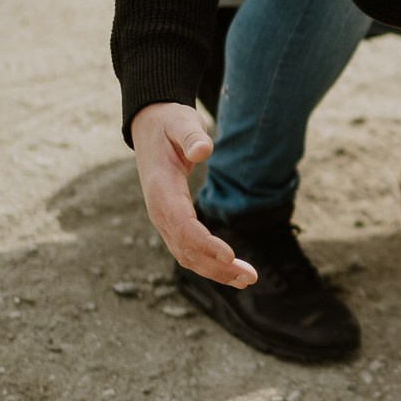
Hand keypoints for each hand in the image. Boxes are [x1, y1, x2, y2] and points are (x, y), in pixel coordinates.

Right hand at [130, 102, 256, 286]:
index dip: (204, 242)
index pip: (181, 224)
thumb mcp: (180, 121)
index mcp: (160, 188)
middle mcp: (159, 210)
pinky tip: (231, 270)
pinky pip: (188, 249)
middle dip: (217, 266)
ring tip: (247, 279)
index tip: (230, 255)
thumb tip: (203, 150)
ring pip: (186, 255)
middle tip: (251, 276)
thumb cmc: (169, 123)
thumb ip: (192, 136)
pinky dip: (209, 263)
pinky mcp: (172, 221)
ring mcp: (164, 219)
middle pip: (186, 248)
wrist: (149, 127)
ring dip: (215, 270)